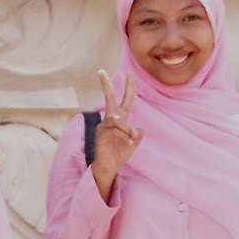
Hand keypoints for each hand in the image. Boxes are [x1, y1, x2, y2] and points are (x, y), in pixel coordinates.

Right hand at [90, 69, 142, 202]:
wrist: (108, 168)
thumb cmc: (119, 155)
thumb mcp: (134, 143)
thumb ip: (138, 133)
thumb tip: (137, 128)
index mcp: (120, 120)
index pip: (125, 101)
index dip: (128, 88)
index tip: (130, 74)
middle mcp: (110, 120)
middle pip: (110, 99)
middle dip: (106, 85)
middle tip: (100, 71)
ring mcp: (103, 126)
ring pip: (118, 119)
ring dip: (127, 130)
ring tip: (131, 141)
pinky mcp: (100, 133)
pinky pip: (115, 128)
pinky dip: (124, 135)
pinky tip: (129, 143)